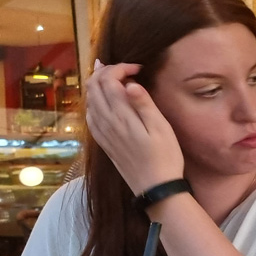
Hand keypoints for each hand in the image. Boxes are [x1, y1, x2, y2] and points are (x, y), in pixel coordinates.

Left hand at [85, 60, 184, 194]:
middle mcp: (106, 122)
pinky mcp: (103, 142)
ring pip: (89, 99)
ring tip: (115, 79)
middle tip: (126, 70)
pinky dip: (95, 101)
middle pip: (93, 87)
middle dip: (106, 71)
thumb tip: (130, 83)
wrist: (155, 188)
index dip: (121, 68)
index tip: (139, 68)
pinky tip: (105, 102)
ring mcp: (102, 132)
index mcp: (121, 116)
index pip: (108, 80)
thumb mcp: (161, 128)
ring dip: (99, 84)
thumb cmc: (165, 157)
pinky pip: (90, 116)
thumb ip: (144, 104)